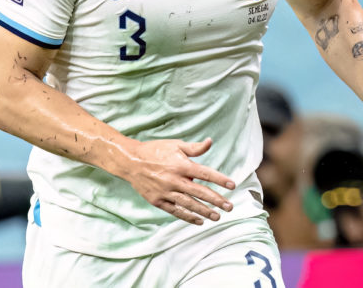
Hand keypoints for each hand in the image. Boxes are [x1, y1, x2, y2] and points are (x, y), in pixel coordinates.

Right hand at [120, 138, 235, 224]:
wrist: (130, 161)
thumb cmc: (154, 151)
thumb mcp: (174, 145)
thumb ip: (194, 147)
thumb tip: (210, 142)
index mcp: (180, 165)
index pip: (205, 173)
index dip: (219, 179)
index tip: (232, 185)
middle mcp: (174, 179)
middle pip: (200, 192)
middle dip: (217, 200)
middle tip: (229, 207)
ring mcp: (165, 191)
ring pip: (189, 204)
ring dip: (205, 211)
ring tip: (217, 216)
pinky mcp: (158, 200)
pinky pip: (176, 211)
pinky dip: (188, 217)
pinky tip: (199, 221)